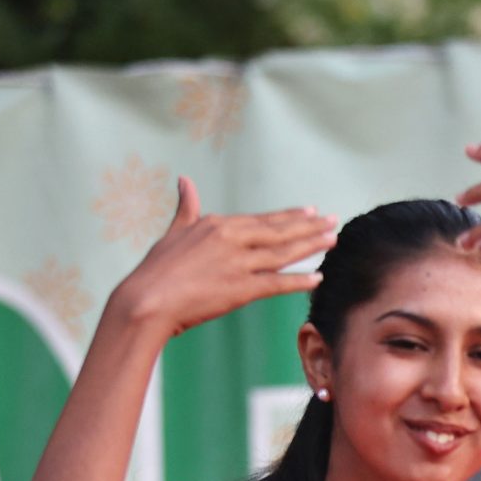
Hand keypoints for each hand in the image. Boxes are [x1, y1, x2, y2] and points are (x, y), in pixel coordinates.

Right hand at [105, 179, 334, 341]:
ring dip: (311, 246)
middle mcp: (231, 239)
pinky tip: (318, 277)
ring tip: (333, 240)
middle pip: (279, 232)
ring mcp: (238, 264)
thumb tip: (184, 180)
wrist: (146, 300)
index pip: (262, 219)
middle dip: (309, 226)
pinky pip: (277, 283)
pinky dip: (299, 280)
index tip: (311, 211)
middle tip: (334, 221)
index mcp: (217, 225)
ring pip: (283, 254)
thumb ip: (186, 207)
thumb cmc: (157, 269)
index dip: (289, 216)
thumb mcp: (174, 230)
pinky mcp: (241, 289)